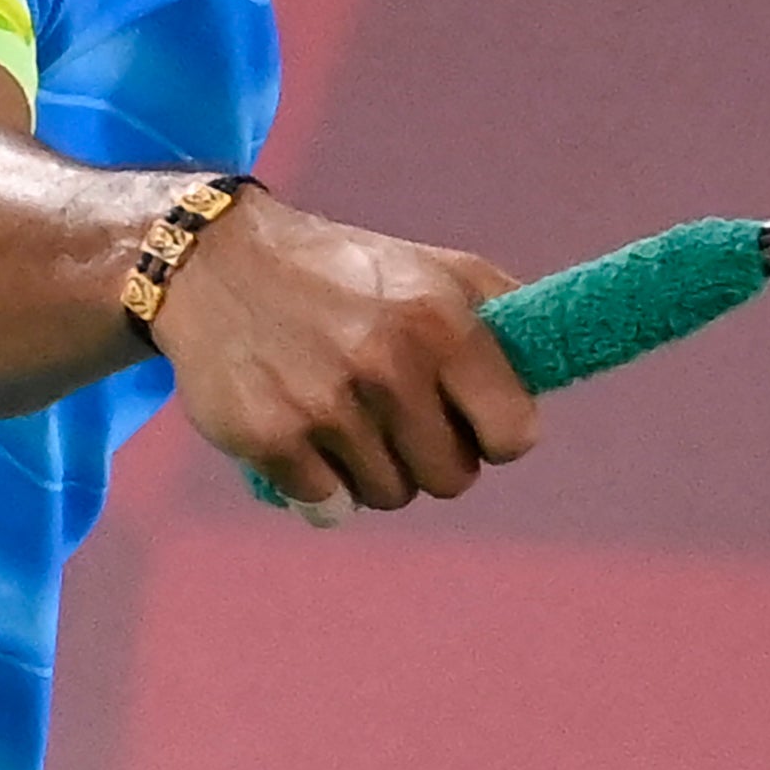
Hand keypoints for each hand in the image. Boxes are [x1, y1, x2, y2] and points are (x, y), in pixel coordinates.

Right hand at [147, 194, 539, 512]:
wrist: (217, 263)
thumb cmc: (344, 270)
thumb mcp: (433, 267)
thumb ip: (501, 315)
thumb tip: (552, 371)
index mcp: (441, 320)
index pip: (514, 434)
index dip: (496, 436)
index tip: (472, 422)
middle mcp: (389, 362)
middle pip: (452, 479)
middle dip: (432, 458)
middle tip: (399, 418)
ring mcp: (327, 404)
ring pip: (389, 495)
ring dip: (374, 468)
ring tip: (346, 413)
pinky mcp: (271, 438)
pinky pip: (328, 507)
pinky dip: (320, 484)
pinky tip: (302, 433)